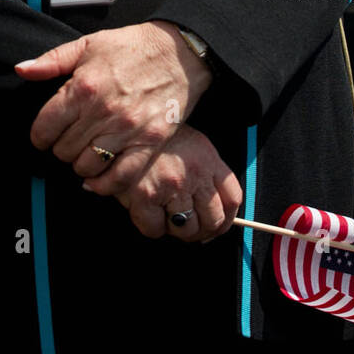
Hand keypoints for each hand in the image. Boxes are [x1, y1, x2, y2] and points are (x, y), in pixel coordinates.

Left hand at [15, 21, 211, 187]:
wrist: (178, 51)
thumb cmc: (132, 46)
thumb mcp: (87, 45)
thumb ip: (51, 60)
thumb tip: (21, 70)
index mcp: (83, 87)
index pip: (45, 127)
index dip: (39, 135)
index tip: (44, 134)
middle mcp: (103, 112)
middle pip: (63, 150)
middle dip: (60, 147)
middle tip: (68, 140)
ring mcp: (127, 130)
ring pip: (87, 167)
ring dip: (80, 164)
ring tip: (85, 153)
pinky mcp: (149, 143)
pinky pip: (121, 178)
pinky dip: (105, 185)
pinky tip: (99, 178)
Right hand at [88, 123, 241, 241]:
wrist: (122, 123)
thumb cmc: (153, 135)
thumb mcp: (188, 142)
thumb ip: (203, 170)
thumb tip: (212, 211)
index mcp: (207, 158)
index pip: (232, 199)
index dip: (226, 220)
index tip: (216, 226)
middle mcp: (194, 172)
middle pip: (212, 220)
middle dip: (201, 231)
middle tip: (187, 226)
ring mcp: (171, 185)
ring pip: (185, 230)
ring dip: (176, 229)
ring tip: (165, 217)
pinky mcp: (145, 195)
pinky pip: (155, 229)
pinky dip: (152, 228)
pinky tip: (146, 214)